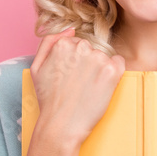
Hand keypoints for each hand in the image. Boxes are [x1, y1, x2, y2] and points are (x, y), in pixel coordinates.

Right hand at [29, 27, 125, 145]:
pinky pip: (119, 63)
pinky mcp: (112, 71)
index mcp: (63, 44)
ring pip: (104, 57)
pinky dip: (114, 73)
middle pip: (91, 49)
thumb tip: (70, 30)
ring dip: (100, 70)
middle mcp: (81, 47)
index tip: (71, 76)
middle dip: (88, 63)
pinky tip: (103, 86)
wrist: (61, 125)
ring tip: (88, 89)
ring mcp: (98, 58)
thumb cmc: (49, 99)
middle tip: (79, 84)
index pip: (77, 44)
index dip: (75, 62)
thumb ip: (49, 42)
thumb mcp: (37, 67)